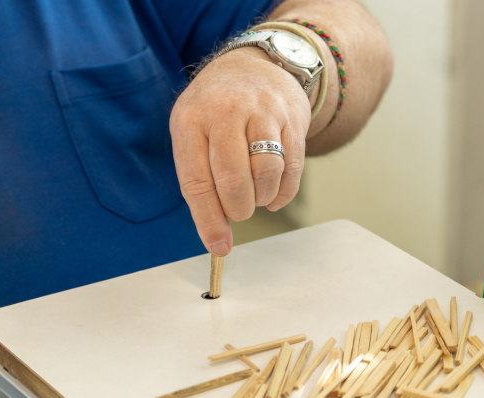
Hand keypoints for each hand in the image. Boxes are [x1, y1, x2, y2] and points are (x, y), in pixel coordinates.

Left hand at [170, 48, 311, 256]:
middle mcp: (226, 112)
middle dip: (238, 209)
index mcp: (191, 120)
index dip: (209, 220)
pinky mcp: (292, 118)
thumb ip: (199, 183)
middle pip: (233, 181)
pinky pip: (293, 168)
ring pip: (266, 174)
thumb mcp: (191, 133)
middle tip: (238, 210)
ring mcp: (263, 112)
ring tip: (255, 196)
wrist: (254, 64)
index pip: (197, 182)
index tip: (219, 246)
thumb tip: (218, 241)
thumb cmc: (214, 111)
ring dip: (262, 199)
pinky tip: (274, 195)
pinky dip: (284, 193)